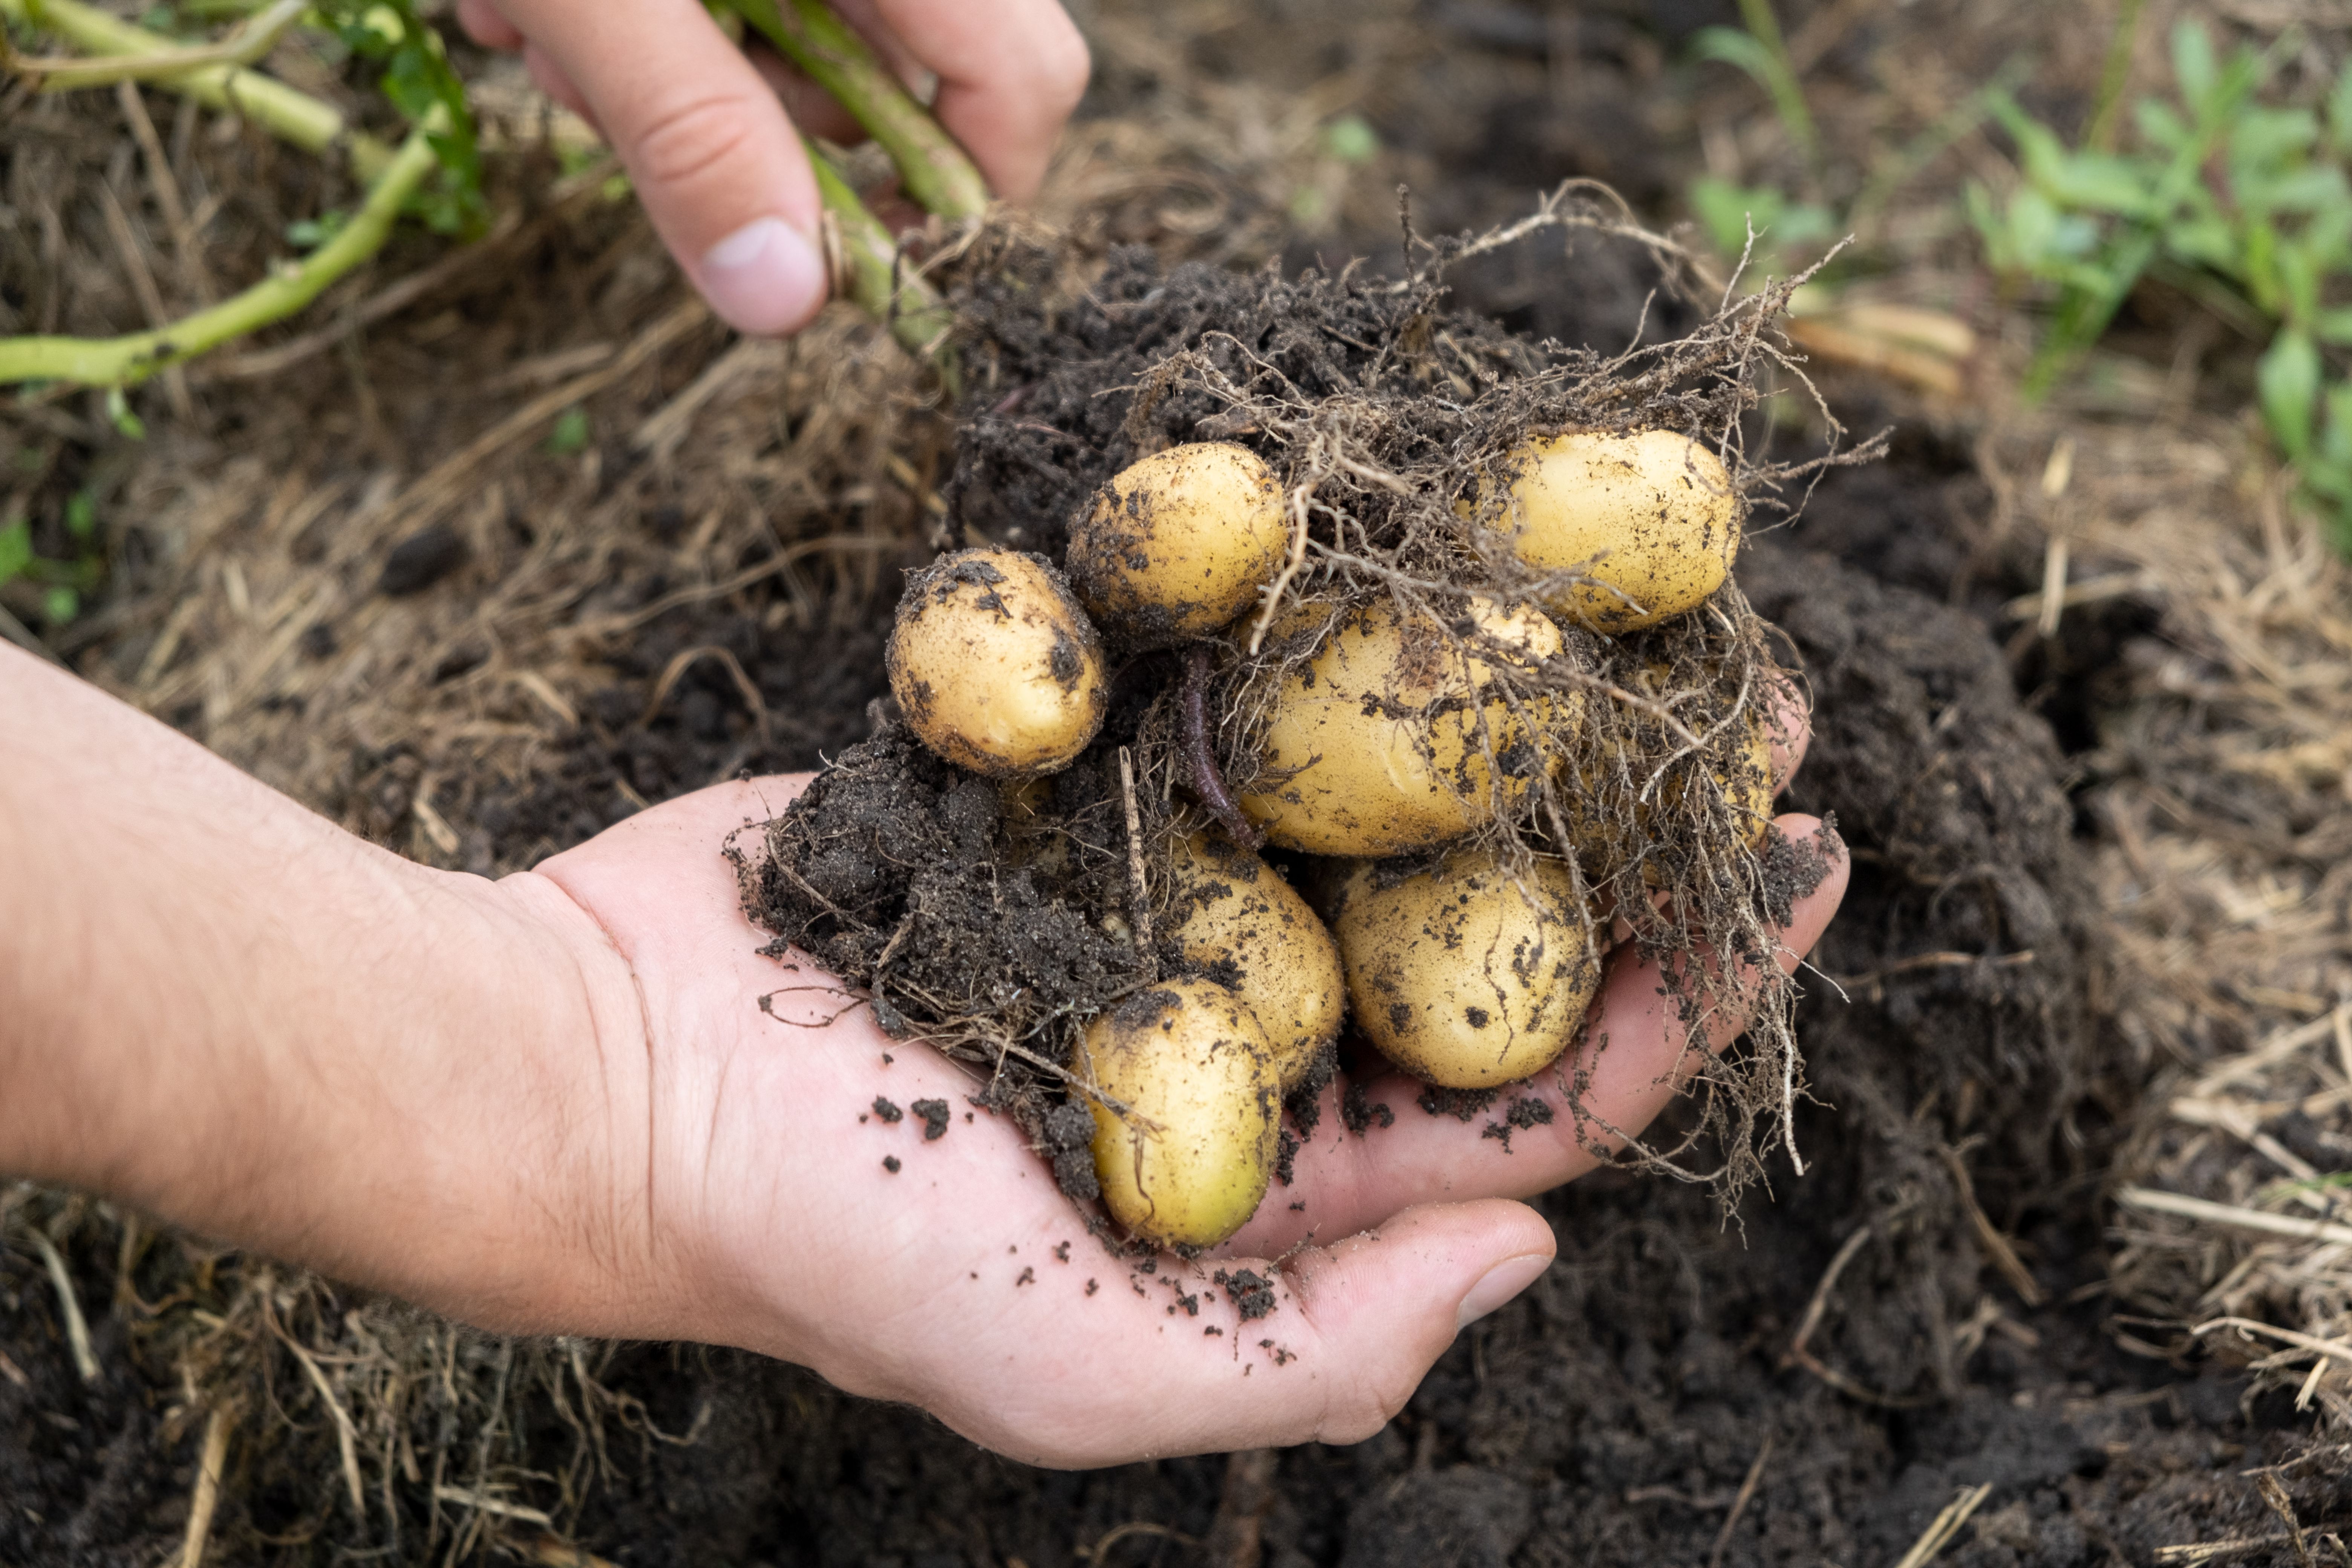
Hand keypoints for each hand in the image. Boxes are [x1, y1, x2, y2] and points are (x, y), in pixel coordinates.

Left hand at [451, 0, 1089, 333]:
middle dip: (763, 134)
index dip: (954, 199)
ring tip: (546, 33)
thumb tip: (783, 303)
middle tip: (620, 114)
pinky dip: (637, 24)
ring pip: (798, 48)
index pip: (1026, 84)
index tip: (834, 259)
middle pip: (900, 82)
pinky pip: (727, 3)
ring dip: (674, 82)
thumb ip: (689, 128)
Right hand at [500, 720, 1841, 1464]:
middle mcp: (1240, 1031)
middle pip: (1473, 922)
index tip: (1798, 870)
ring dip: (1493, 703)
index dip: (1680, 993)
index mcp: (1275, 1176)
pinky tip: (1411, 553)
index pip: (1524, 1091)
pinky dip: (1307, 635)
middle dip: (1616, 821)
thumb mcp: (1079, 1372)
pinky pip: (1213, 705)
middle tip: (1753, 702)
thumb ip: (1320, 1349)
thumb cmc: (828, 1242)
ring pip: (1367, 794)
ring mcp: (1151, 897)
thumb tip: (1531, 1246)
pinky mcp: (1060, 786)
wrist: (604, 1069)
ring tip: (1622, 600)